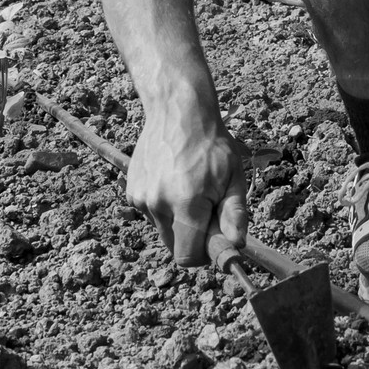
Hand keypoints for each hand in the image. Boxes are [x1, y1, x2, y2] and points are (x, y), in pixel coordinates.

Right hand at [126, 108, 248, 267]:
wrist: (177, 111)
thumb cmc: (211, 143)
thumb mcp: (233, 176)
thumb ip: (234, 215)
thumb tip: (236, 247)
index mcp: (186, 203)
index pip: (189, 257)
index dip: (206, 253)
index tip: (217, 236)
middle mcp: (158, 204)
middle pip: (175, 247)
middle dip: (193, 237)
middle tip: (207, 207)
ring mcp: (141, 198)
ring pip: (164, 231)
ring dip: (178, 221)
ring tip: (189, 187)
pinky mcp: (131, 192)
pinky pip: (152, 214)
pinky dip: (164, 207)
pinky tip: (173, 181)